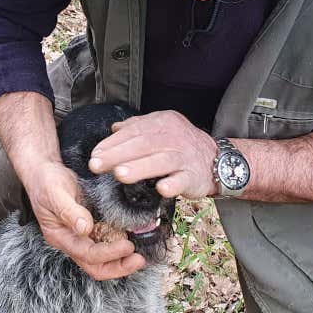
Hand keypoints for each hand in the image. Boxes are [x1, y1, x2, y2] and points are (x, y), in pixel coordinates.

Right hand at [23, 161, 146, 280]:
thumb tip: (85, 228)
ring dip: (121, 260)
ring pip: (102, 259)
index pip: (86, 254)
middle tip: (139, 260)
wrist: (44, 170)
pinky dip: (120, 246)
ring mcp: (81, 236)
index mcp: (60, 237)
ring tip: (140, 255)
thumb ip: (69, 211)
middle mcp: (71, 241)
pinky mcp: (90, 228)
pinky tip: (134, 239)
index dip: (108, 253)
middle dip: (118, 267)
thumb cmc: (46, 181)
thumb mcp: (55, 192)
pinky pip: (106, 243)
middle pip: (95, 266)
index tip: (127, 245)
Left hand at [88, 110, 217, 198]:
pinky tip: (161, 189)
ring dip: (140, 168)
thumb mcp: (162, 129)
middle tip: (96, 164)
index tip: (95, 154)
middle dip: (118, 154)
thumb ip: (137, 127)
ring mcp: (185, 157)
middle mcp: (173, 137)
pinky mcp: (194, 176)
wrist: (217, 159)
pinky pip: (183, 180)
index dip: (113, 142)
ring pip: (161, 161)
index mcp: (163, 123)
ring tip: (119, 174)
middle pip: (143, 144)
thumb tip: (113, 129)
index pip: (134, 130)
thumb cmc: (182, 146)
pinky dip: (173, 184)